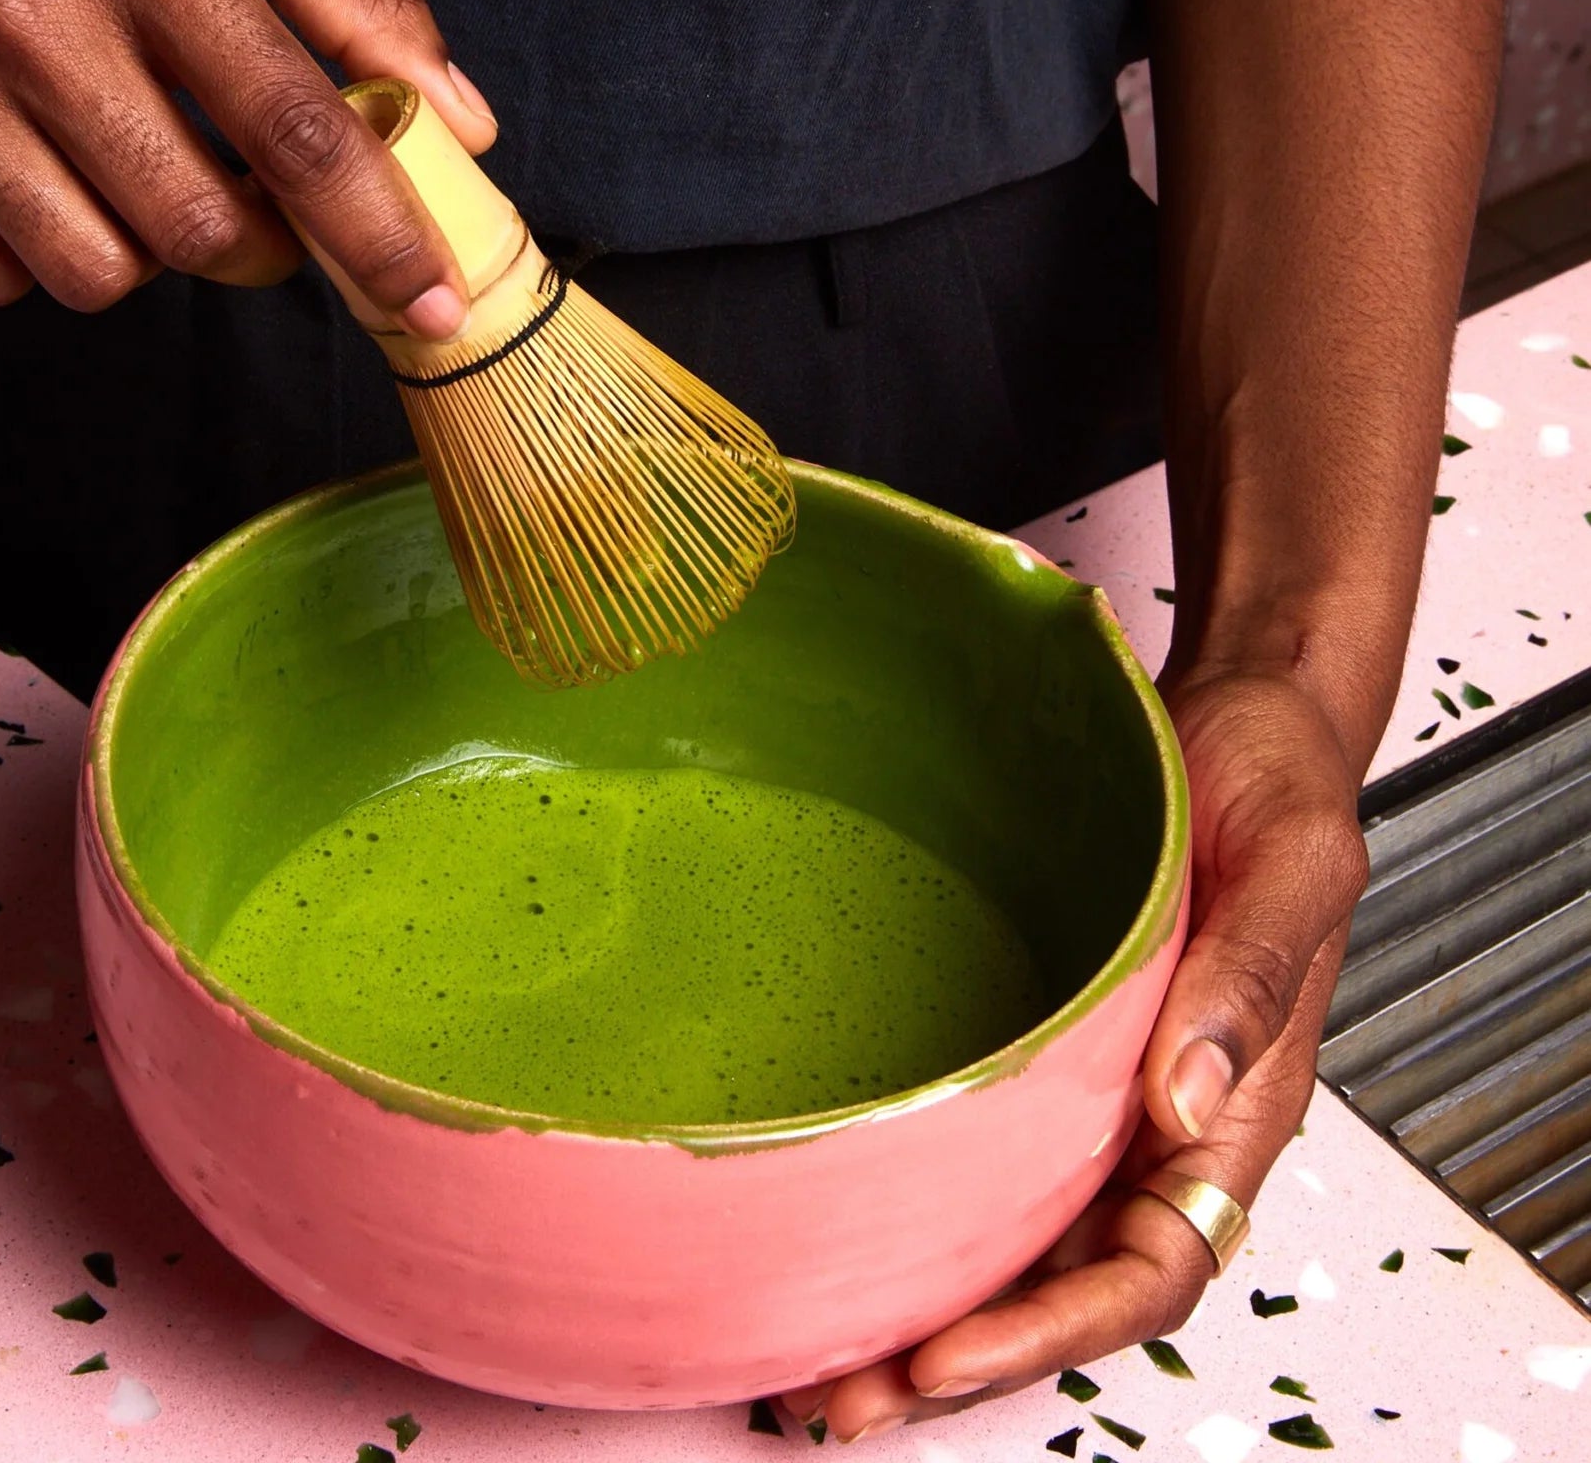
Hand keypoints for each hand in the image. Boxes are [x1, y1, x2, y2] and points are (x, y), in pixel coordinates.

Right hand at [0, 0, 494, 318]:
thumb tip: (463, 126)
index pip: (293, 127)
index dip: (376, 230)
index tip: (432, 303)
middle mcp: (22, 6)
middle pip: (198, 228)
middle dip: (257, 241)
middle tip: (252, 196)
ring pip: (96, 273)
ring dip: (147, 247)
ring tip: (133, 158)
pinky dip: (39, 245)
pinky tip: (35, 159)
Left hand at [780, 667, 1369, 1443]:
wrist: (1242, 717)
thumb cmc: (1280, 784)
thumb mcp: (1290, 864)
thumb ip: (1249, 982)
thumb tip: (1189, 1107)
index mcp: (1237, 1108)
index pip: (1151, 1267)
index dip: (1053, 1327)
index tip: (950, 1352)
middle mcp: (1162, 1119)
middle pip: (1066, 1283)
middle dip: (964, 1356)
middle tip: (845, 1402)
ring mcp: (1100, 1085)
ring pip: (1017, 1233)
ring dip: (929, 1303)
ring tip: (821, 1358)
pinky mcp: (1050, 1036)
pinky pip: (987, 1142)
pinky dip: (922, 1202)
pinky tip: (846, 1215)